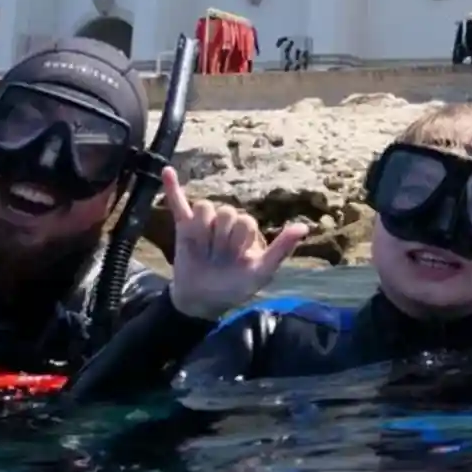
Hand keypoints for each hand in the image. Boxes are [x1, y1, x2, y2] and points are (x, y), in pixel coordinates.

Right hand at [163, 166, 308, 321]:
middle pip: (226, 212)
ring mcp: (204, 224)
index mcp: (246, 229)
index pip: (245, 220)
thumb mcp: (261, 271)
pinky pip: (178, 203)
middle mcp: (226, 223)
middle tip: (218, 258)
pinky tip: (167, 171)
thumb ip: (281, 249)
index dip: (239, 242)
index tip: (237, 260)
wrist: (204, 300)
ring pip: (205, 207)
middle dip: (221, 240)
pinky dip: (172, 187)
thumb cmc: (236, 286)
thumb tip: (304, 227)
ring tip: (203, 250)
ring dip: (202, 232)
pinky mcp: (184, 227)